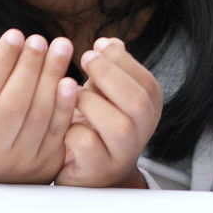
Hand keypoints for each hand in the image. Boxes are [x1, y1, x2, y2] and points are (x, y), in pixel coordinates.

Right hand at [0, 28, 78, 184]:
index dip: (1, 62)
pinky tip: (69, 81)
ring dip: (51, 77)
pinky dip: (64, 105)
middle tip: (39, 39)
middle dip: (29, 67)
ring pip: (38, 116)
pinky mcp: (46, 166)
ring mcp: (19, 162)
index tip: (15, 34)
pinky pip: (57, 131)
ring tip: (60, 47)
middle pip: (13, 104)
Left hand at [55, 37, 162, 187]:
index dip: (123, 61)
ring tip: (72, 92)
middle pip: (138, 102)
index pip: (148, 84)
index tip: (98, 45)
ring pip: (118, 126)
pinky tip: (64, 121)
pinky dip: (71, 127)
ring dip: (90, 101)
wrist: (84, 171)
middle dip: (109, 74)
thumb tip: (110, 41)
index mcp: (148, 112)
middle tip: (84, 58)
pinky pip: (86, 144)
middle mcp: (141, 135)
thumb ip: (109, 71)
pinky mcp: (96, 170)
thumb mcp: (104, 95)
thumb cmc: (93, 124)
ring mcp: (121, 156)